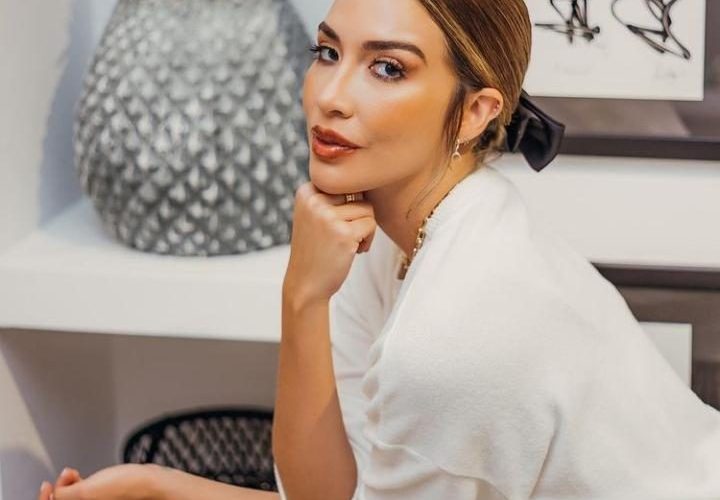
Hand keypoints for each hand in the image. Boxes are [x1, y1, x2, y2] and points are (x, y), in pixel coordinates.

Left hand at [38, 464, 153, 499]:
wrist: (150, 482)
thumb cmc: (127, 488)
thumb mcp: (86, 492)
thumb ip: (63, 494)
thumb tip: (54, 492)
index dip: (45, 498)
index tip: (46, 485)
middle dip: (58, 489)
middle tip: (65, 477)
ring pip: (70, 498)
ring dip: (67, 484)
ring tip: (73, 473)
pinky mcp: (101, 499)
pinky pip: (80, 493)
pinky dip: (77, 483)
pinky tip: (79, 475)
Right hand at [284, 182, 375, 303]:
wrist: (305, 285)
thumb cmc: (317, 250)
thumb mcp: (315, 216)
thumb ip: (333, 196)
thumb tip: (370, 178)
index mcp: (306, 191)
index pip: (346, 183)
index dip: (349, 205)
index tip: (335, 224)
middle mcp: (314, 200)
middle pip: (358, 193)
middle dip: (358, 215)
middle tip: (344, 235)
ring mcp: (327, 216)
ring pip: (368, 209)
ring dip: (364, 229)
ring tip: (347, 244)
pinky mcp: (342, 233)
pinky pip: (371, 225)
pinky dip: (367, 240)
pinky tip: (352, 251)